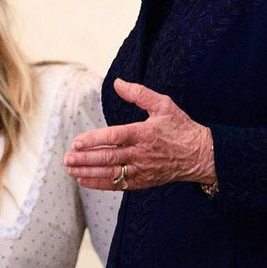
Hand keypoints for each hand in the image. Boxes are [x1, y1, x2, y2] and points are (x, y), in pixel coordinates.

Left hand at [64, 78, 214, 190]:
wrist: (200, 155)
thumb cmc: (180, 127)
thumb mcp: (163, 104)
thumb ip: (138, 93)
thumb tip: (117, 82)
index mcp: (144, 133)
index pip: (115, 137)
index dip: (94, 140)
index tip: (77, 142)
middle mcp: (141, 154)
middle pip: (108, 158)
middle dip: (85, 159)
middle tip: (66, 158)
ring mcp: (142, 170)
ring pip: (110, 173)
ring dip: (88, 172)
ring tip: (70, 169)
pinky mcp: (142, 182)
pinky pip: (117, 185)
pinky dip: (99, 184)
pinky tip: (83, 180)